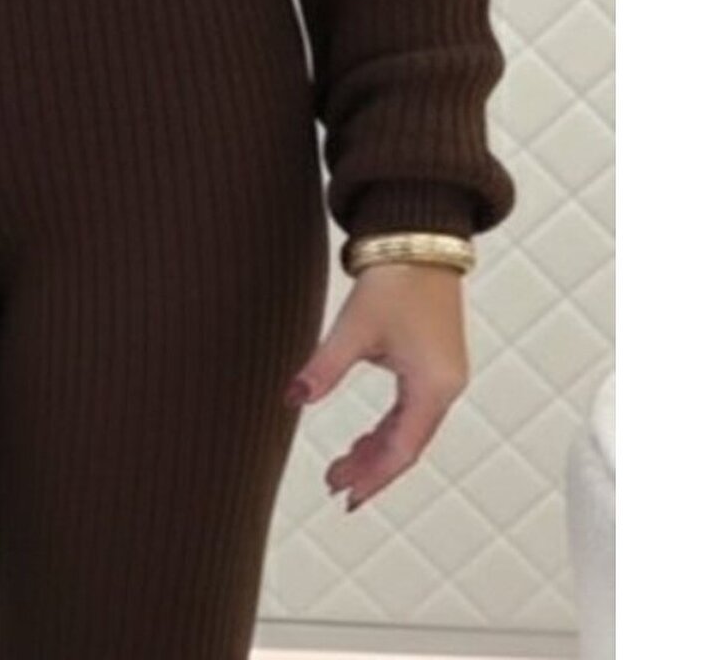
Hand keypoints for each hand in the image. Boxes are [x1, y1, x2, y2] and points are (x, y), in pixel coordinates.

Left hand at [283, 263, 469, 511]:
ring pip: (410, 429)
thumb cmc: (396, 280)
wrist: (420, 240)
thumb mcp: (355, 327)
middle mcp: (445, 386)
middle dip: (371, 468)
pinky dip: (388, 427)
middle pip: (408, 445)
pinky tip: (364, 436)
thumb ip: (325, 367)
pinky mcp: (436, 362)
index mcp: (432, 385)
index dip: (373, 478)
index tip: (346, 498)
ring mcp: (444, 375)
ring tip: (342, 465)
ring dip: (377, 448)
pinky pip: (412, 410)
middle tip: (335, 485)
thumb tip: (292, 398)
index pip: (402, 450)